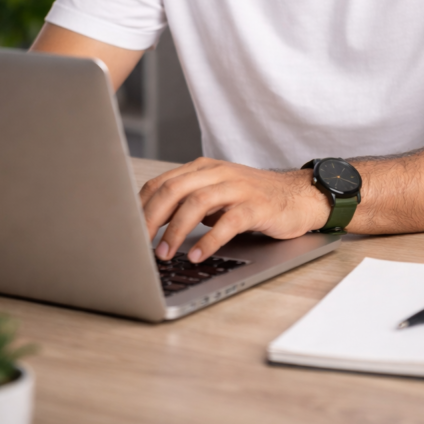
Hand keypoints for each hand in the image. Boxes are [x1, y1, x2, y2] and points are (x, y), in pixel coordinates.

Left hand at [139, 157, 330, 262]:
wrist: (298, 196)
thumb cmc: (252, 199)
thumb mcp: (215, 196)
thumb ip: (187, 204)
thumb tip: (149, 227)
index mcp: (202, 169)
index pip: (161, 183)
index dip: (140, 206)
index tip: (124, 230)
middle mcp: (217, 173)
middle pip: (173, 189)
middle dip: (151, 218)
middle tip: (138, 244)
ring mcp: (238, 188)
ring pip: (197, 202)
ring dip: (176, 230)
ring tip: (165, 254)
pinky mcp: (256, 206)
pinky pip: (229, 221)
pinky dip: (210, 239)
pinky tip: (198, 254)